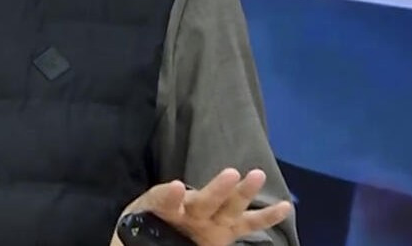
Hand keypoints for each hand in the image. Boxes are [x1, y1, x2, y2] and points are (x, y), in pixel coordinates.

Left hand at [112, 168, 292, 245]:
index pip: (163, 198)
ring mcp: (208, 220)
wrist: (152, 236)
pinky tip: (285, 207)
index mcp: (159, 209)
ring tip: (256, 175)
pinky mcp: (224, 231)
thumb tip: (130, 234)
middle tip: (231, 173)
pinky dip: (266, 216)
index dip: (170, 194)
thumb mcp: (127, 237)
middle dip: (217, 188)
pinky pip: (247, 224)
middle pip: (203, 200)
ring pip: (228, 206)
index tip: (177, 187)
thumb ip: (129, 239)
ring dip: (242, 193)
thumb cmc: (138, 234)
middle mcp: (188, 211)